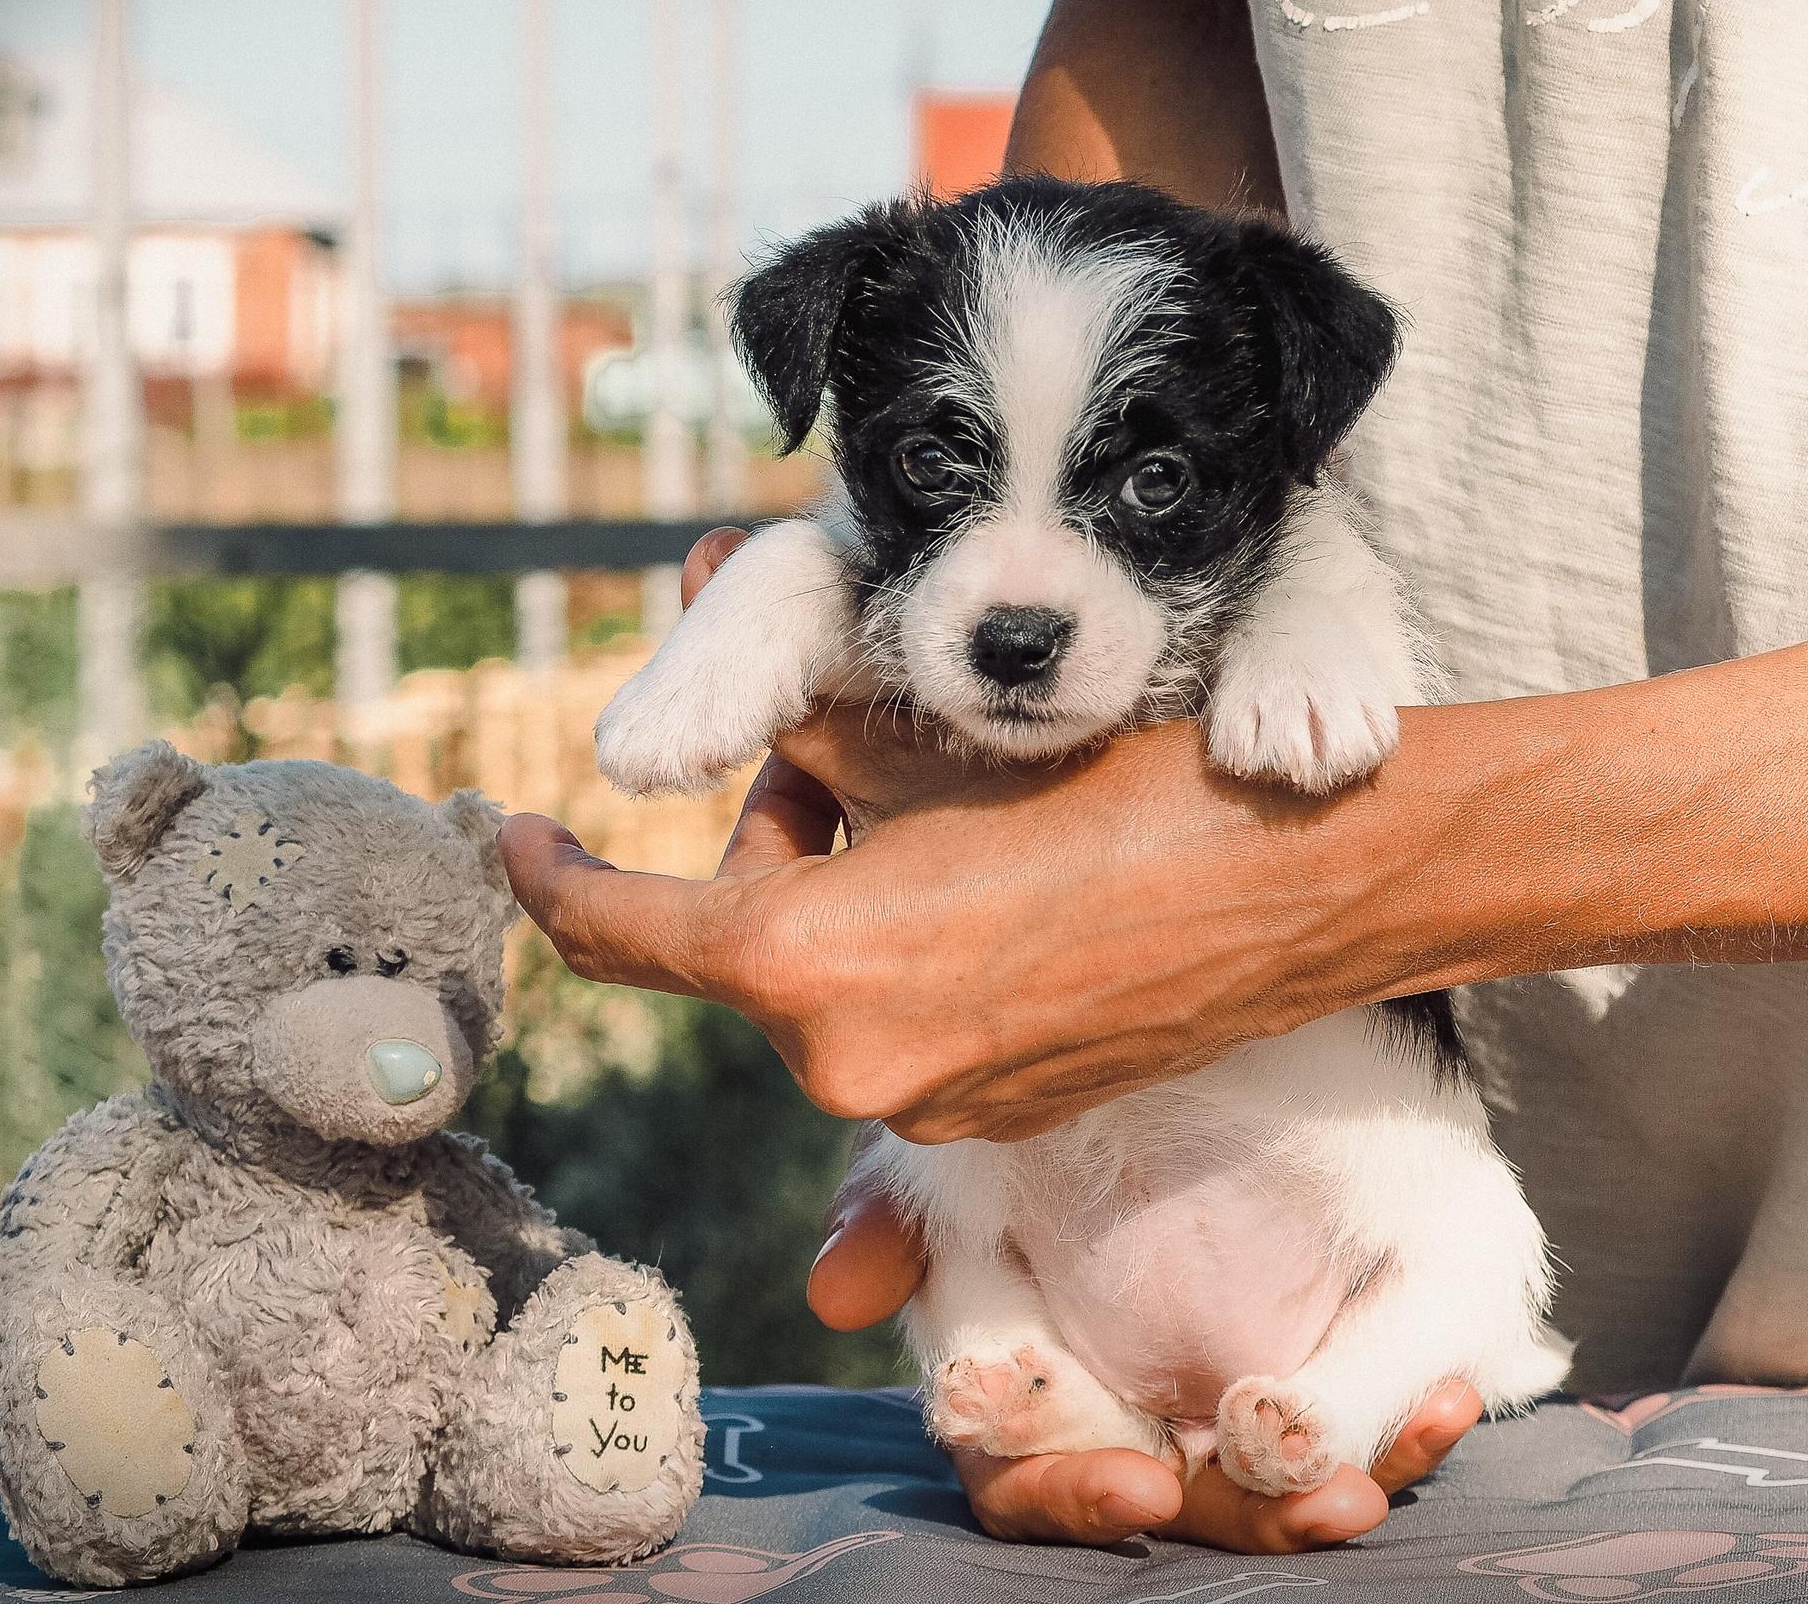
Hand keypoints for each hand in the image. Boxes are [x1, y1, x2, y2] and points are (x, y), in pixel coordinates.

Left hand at [500, 538, 1440, 1143]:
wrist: (1298, 885)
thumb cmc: (1125, 791)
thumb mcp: (930, 742)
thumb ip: (796, 737)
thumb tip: (726, 694)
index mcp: (807, 970)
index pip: (615, 931)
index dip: (544, 872)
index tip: (509, 829)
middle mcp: (850, 1065)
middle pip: (738, 946)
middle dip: (768, 845)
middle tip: (840, 746)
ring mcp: (928, 1104)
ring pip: (823, 985)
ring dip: (843, 897)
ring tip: (948, 802)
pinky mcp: (996, 1114)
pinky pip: (902, 1025)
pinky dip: (908, 955)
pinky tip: (1000, 879)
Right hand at [808, 1154, 1480, 1547]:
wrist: (1155, 1019)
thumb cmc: (1022, 1099)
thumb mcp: (949, 1144)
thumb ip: (891, 1216)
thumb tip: (837, 1298)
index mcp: (1027, 1377)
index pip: (1029, 1476)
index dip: (1073, 1497)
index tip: (1140, 1491)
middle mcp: (1123, 1397)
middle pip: (1168, 1496)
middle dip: (1239, 1519)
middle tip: (1312, 1508)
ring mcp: (1217, 1377)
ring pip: (1270, 1473)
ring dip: (1325, 1491)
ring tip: (1377, 1483)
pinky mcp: (1314, 1347)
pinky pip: (1359, 1405)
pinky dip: (1407, 1417)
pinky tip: (1453, 1401)